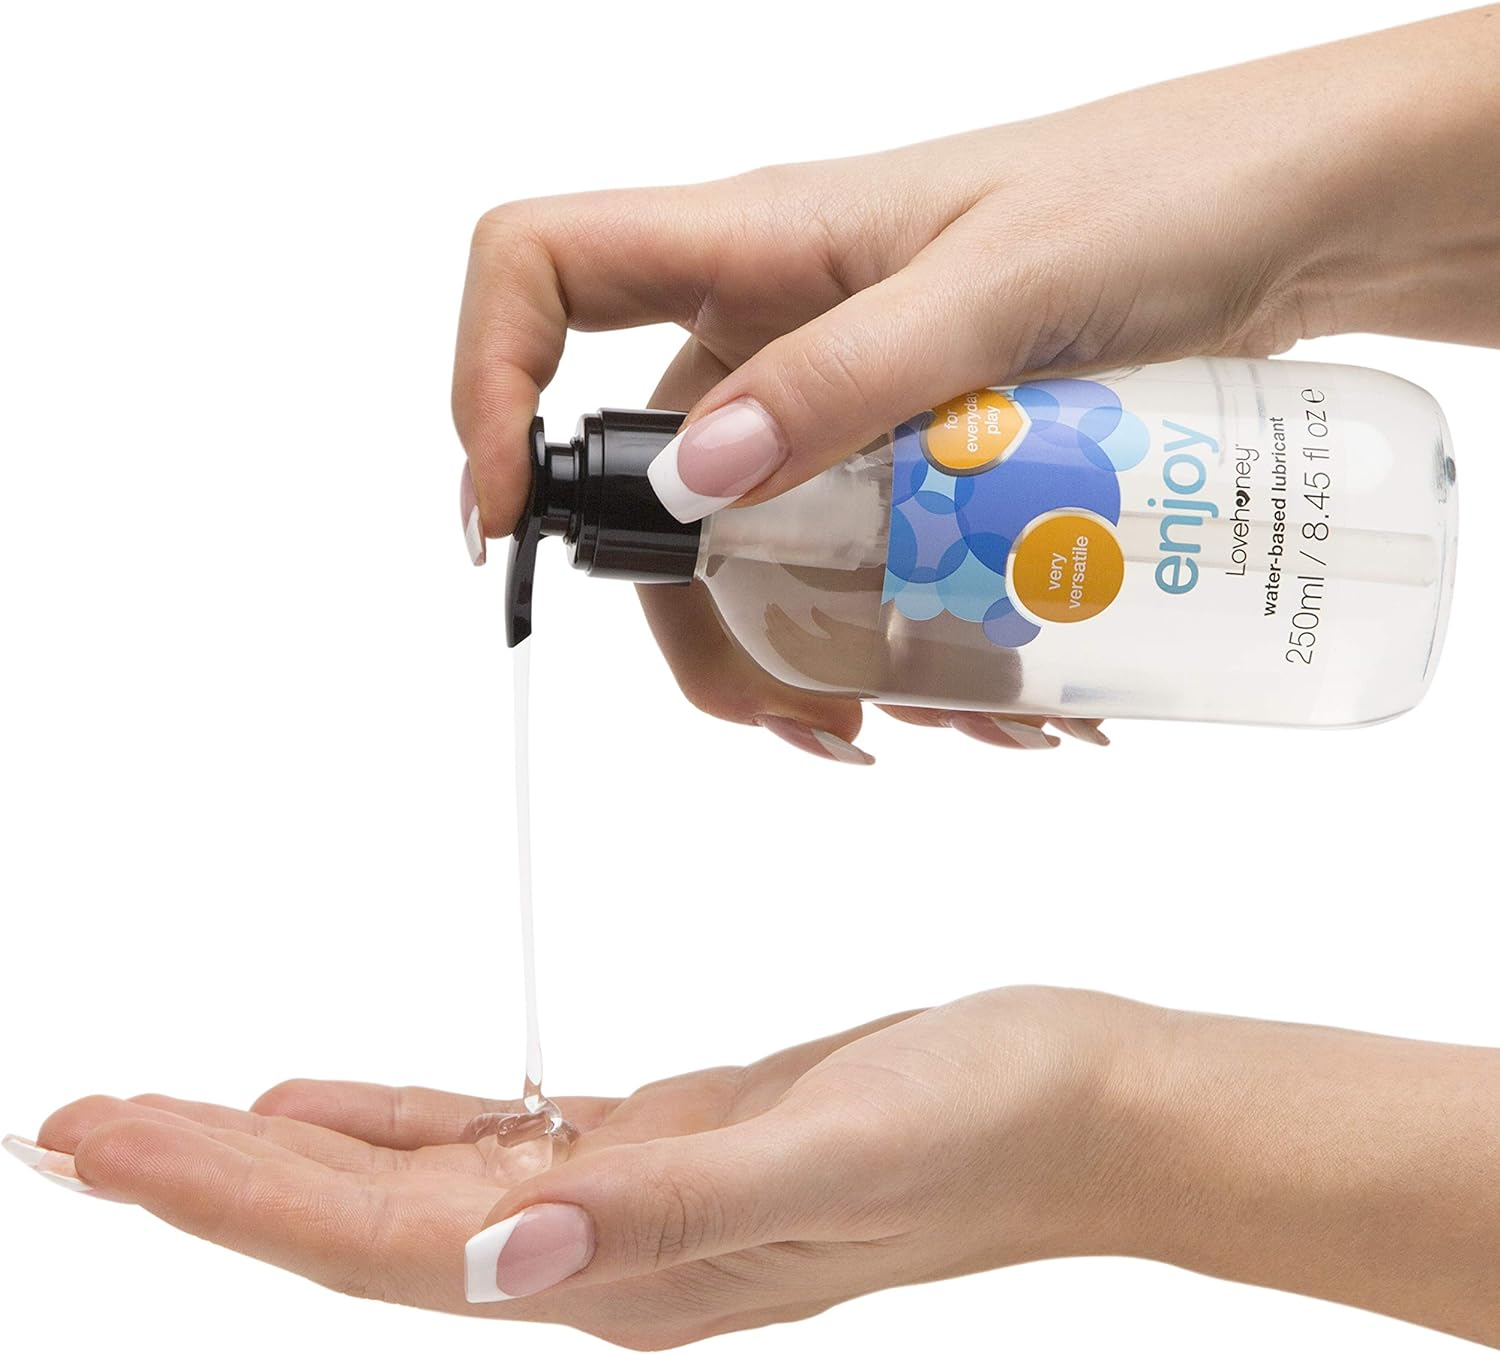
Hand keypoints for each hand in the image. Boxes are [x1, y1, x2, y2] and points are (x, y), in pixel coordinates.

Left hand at [12, 986, 1499, 1346]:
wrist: (1081, 1102)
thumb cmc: (984, 1122)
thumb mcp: (833, 1150)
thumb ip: (663, 1207)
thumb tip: (494, 1260)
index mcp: (632, 1270)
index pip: (383, 1243)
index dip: (230, 1194)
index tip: (100, 1136)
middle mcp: (610, 1255)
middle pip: (368, 1224)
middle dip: (214, 1177)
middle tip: (75, 1122)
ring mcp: (636, 1204)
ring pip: (420, 1186)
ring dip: (291, 1158)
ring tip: (170, 1122)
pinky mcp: (669, 1144)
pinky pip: (497, 1142)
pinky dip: (401, 1125)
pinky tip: (340, 1107)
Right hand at [451, 9, 1498, 762]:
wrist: (1292, 215)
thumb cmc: (1159, 198)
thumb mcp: (1005, 289)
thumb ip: (850, 378)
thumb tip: (699, 482)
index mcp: (757, 243)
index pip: (540, 270)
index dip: (484, 386)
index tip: (507, 527)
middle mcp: (777, 322)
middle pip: (652, 484)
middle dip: (704, 623)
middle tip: (808, 720)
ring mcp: (844, 391)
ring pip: (762, 546)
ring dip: (820, 655)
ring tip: (939, 723)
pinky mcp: (914, 444)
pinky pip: (860, 557)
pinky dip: (903, 638)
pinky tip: (994, 693)